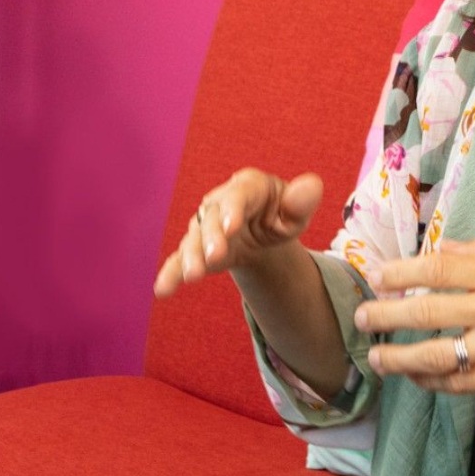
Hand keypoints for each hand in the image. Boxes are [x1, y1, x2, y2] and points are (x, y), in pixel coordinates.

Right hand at [151, 168, 325, 299]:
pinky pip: (180, 259)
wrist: (262, 229)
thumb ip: (302, 201)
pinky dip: (171, 273)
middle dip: (212, 238)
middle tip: (215, 257)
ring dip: (191, 257)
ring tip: (191, 276)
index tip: (232, 227)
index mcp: (248, 186)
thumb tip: (312, 185)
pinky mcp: (196, 248)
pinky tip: (162, 290)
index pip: (239, 195)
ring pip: (194, 240)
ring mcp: (205, 225)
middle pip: (212, 218)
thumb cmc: (281, 214)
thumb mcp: (296, 211)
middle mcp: (220, 201)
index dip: (233, 209)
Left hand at [350, 239, 474, 396]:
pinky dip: (431, 380)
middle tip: (360, 317)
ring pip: (436, 355)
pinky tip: (413, 375)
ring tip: (375, 357)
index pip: (440, 270)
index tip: (376, 277)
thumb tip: (441, 250)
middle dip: (387, 315)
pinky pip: (458, 383)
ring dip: (398, 357)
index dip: (401, 274)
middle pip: (428, 312)